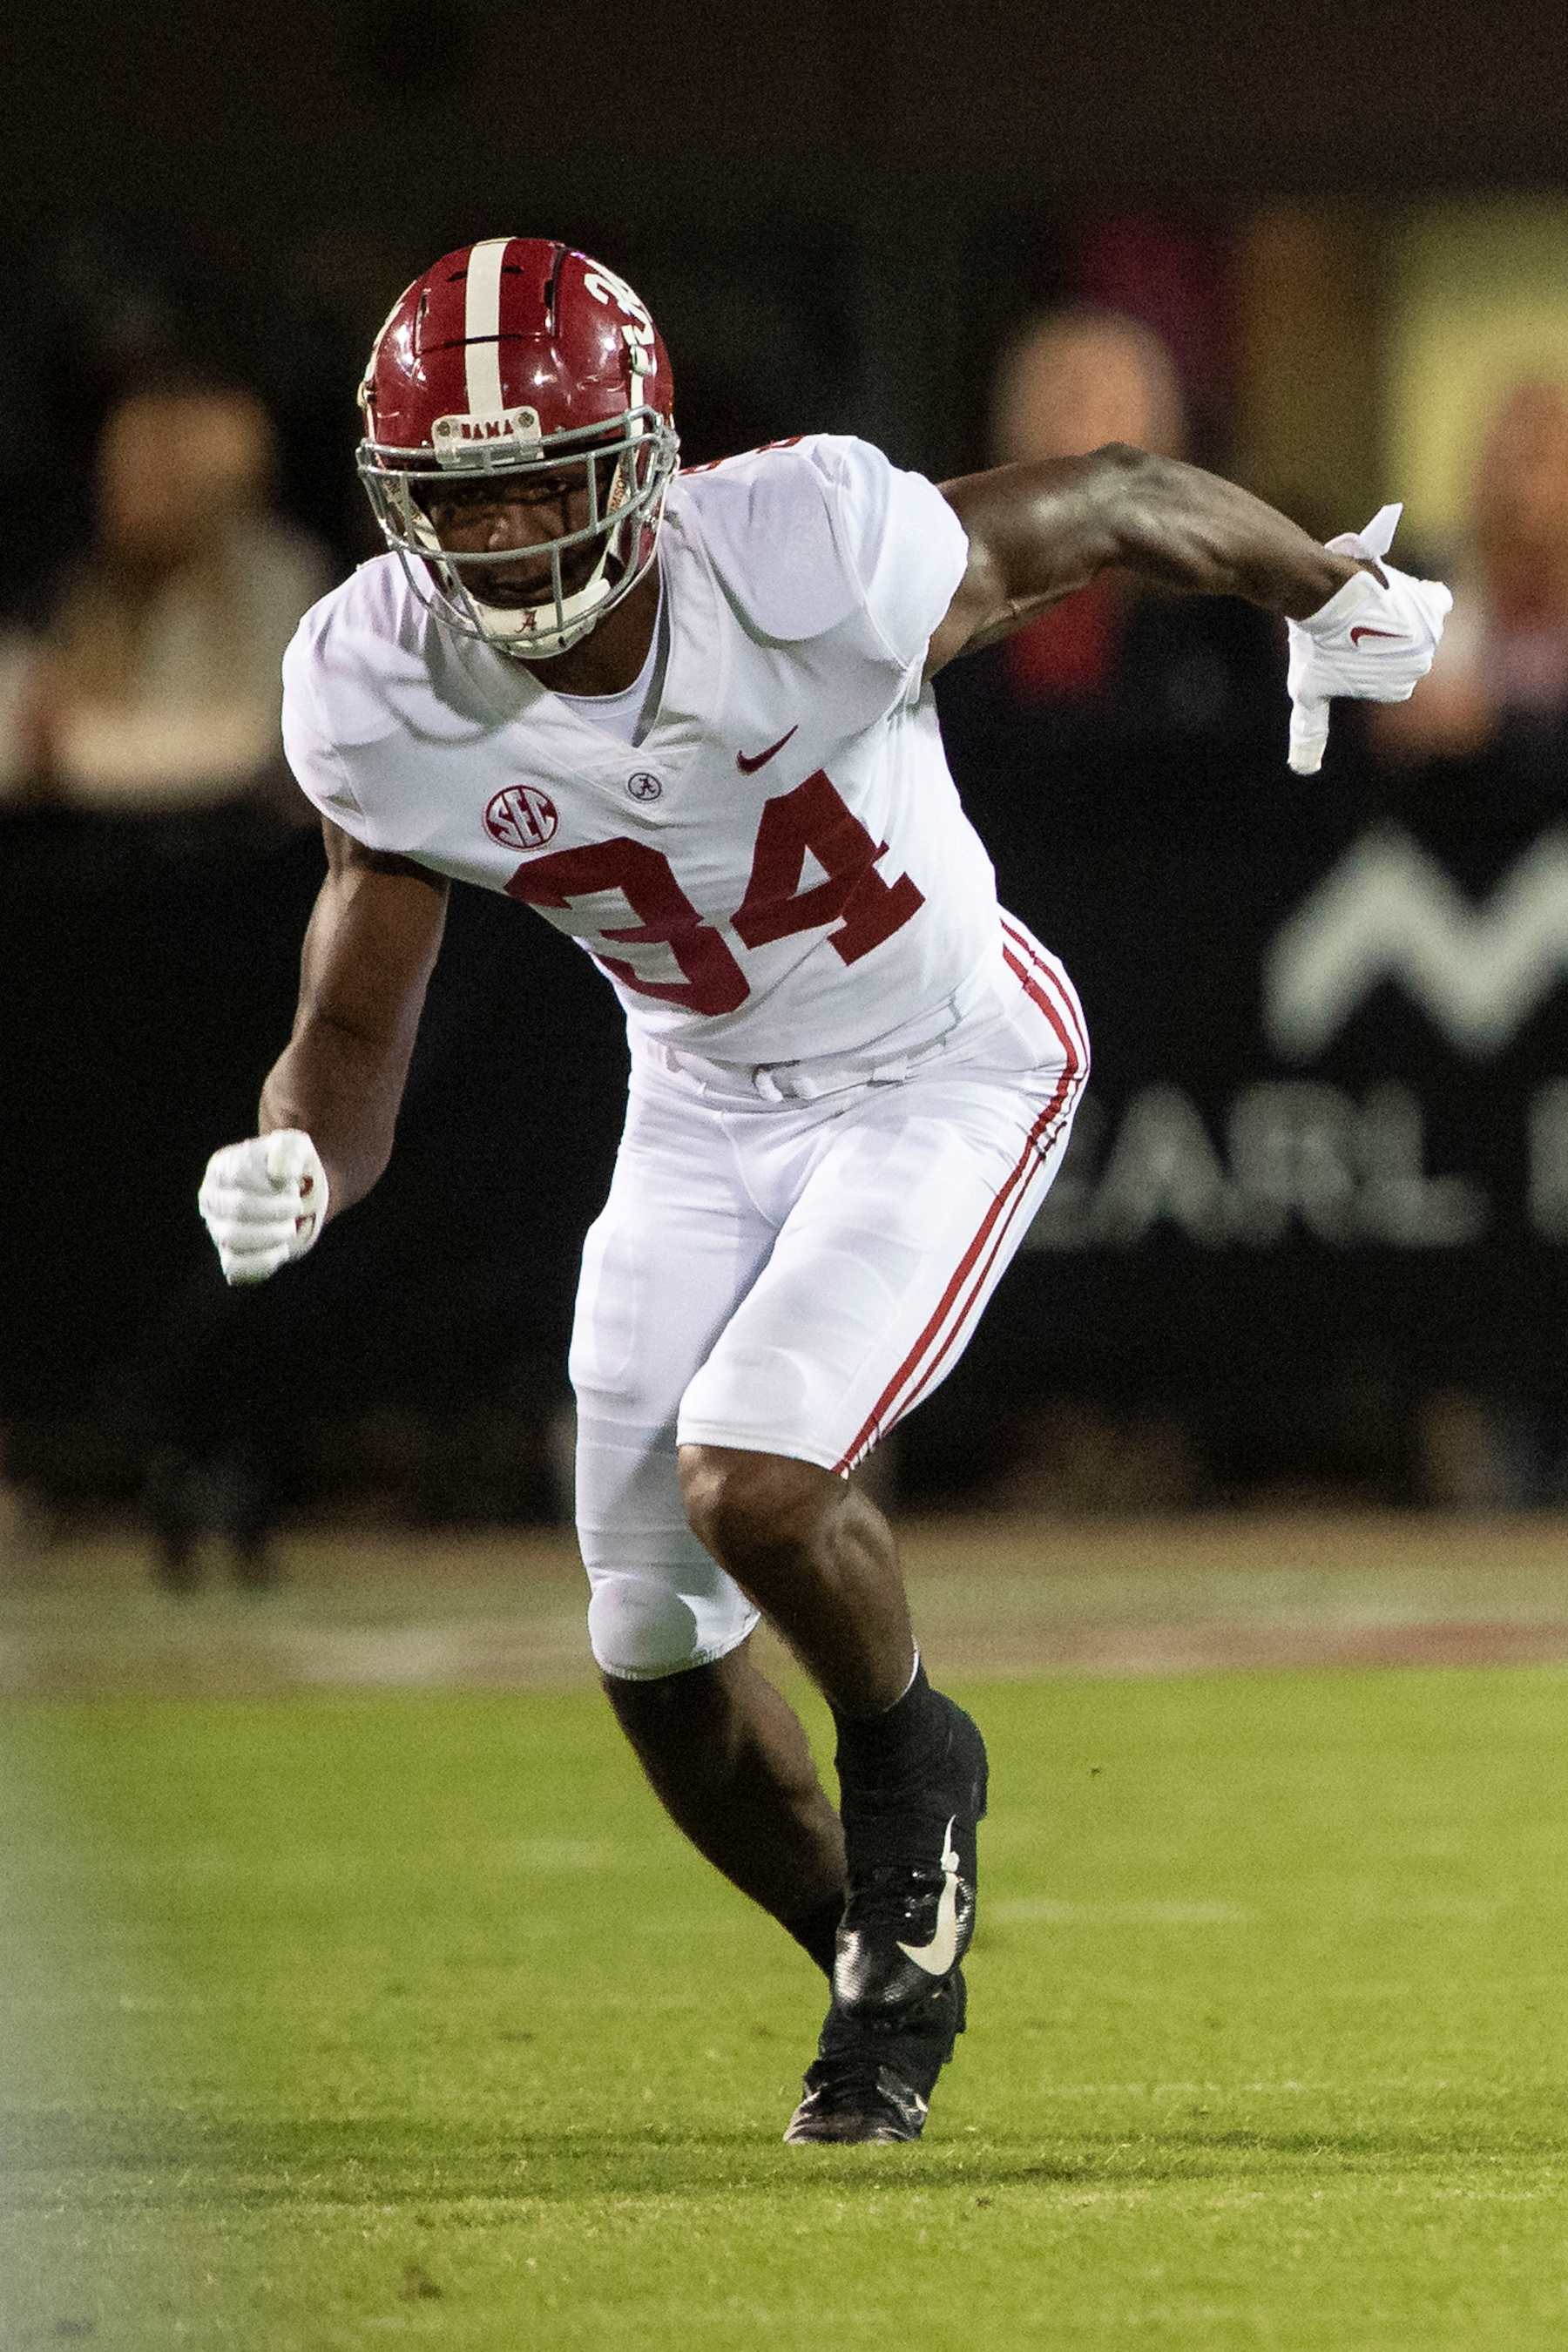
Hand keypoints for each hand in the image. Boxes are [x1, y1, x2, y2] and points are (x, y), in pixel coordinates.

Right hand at [198, 1129, 328, 1284]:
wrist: (300, 1196)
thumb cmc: (292, 1168)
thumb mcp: (295, 1147)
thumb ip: (288, 1151)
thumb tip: (280, 1173)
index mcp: (222, 1168)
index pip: (240, 1174)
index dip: (273, 1183)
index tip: (294, 1184)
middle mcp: (212, 1200)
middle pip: (237, 1207)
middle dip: (276, 1210)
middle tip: (297, 1207)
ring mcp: (218, 1230)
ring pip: (232, 1238)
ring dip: (272, 1234)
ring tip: (290, 1228)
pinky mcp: (230, 1257)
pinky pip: (235, 1268)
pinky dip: (263, 1263)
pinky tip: (281, 1251)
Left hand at [1286, 505, 1452, 774]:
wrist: (1330, 597)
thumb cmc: (1318, 646)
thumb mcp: (1309, 691)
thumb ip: (1310, 729)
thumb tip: (1303, 769)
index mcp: (1396, 690)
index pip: (1384, 677)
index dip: (1362, 661)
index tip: (1344, 648)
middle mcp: (1420, 667)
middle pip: (1402, 654)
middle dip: (1382, 641)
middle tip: (1354, 626)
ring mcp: (1431, 635)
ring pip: (1417, 628)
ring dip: (1398, 620)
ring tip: (1369, 610)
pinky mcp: (1435, 605)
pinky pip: (1437, 603)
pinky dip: (1423, 599)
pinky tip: (1399, 595)